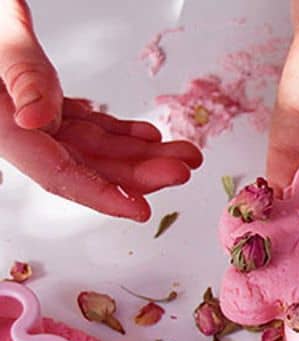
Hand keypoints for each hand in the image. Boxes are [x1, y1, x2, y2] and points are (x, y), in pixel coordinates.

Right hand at [0, 0, 201, 220]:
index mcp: (4, 127)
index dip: (102, 195)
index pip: (59, 174)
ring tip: (185, 154)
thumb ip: (21, 77)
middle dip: (140, 173)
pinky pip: (90, 127)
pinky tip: (153, 138)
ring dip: (143, 154)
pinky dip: (123, 134)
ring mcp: (37, 118)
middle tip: (182, 170)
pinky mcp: (47, 103)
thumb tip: (34, 119)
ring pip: (97, 147)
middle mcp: (23, 132)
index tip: (139, 209)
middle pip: (88, 166)